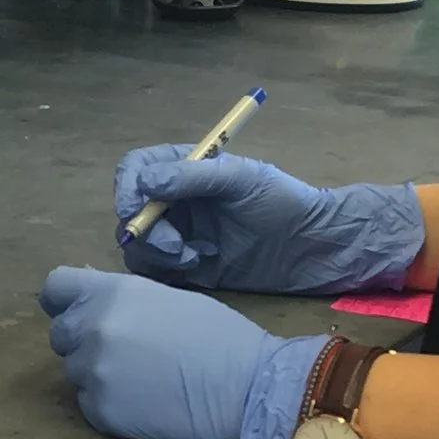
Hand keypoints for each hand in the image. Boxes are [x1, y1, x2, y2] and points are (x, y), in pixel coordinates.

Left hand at [40, 268, 324, 438]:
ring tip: (142, 378)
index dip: (64, 301)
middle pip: (59, 334)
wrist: (245, 388)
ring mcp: (91, 373)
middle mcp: (91, 329)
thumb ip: (121, 299)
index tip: (77, 311)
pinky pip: (88, 403)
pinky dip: (109, 403)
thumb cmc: (218, 335)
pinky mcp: (99, 412)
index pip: (54, 288)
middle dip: (83, 340)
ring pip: (74, 371)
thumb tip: (93, 299)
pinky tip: (145, 401)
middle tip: (125, 351)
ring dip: (97, 373)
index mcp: (110, 293)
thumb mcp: (164, 298)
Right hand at [112, 148, 424, 295]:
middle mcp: (175, 200)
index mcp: (185, 168)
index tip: (136, 212)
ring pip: (139, 245)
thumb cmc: (282, 201)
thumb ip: (193, 176)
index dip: (127, 190)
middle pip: (130, 212)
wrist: (310, 247)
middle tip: (175, 247)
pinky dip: (170, 271)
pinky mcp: (186, 266)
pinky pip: (156, 271)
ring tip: (196, 257)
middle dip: (146, 231)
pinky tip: (202, 266)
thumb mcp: (241, 179)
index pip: (135, 170)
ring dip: (159, 253)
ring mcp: (179, 233)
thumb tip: (145, 182)